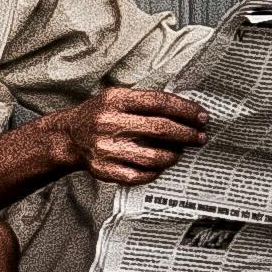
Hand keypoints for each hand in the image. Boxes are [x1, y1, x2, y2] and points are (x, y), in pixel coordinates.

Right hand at [49, 86, 208, 184]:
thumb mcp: (116, 97)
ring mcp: (106, 148)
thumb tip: (187, 113)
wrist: (68, 136)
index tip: (202, 117)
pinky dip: (156, 171)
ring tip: (179, 152)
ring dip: (174, 155)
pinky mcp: (105, 170)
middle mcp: (109, 123)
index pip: (159, 103)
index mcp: (115, 100)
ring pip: (154, 156)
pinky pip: (141, 175)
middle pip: (160, 129)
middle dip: (187, 134)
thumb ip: (146, 102)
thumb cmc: (100, 114)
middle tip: (200, 137)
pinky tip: (160, 165)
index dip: (185, 110)